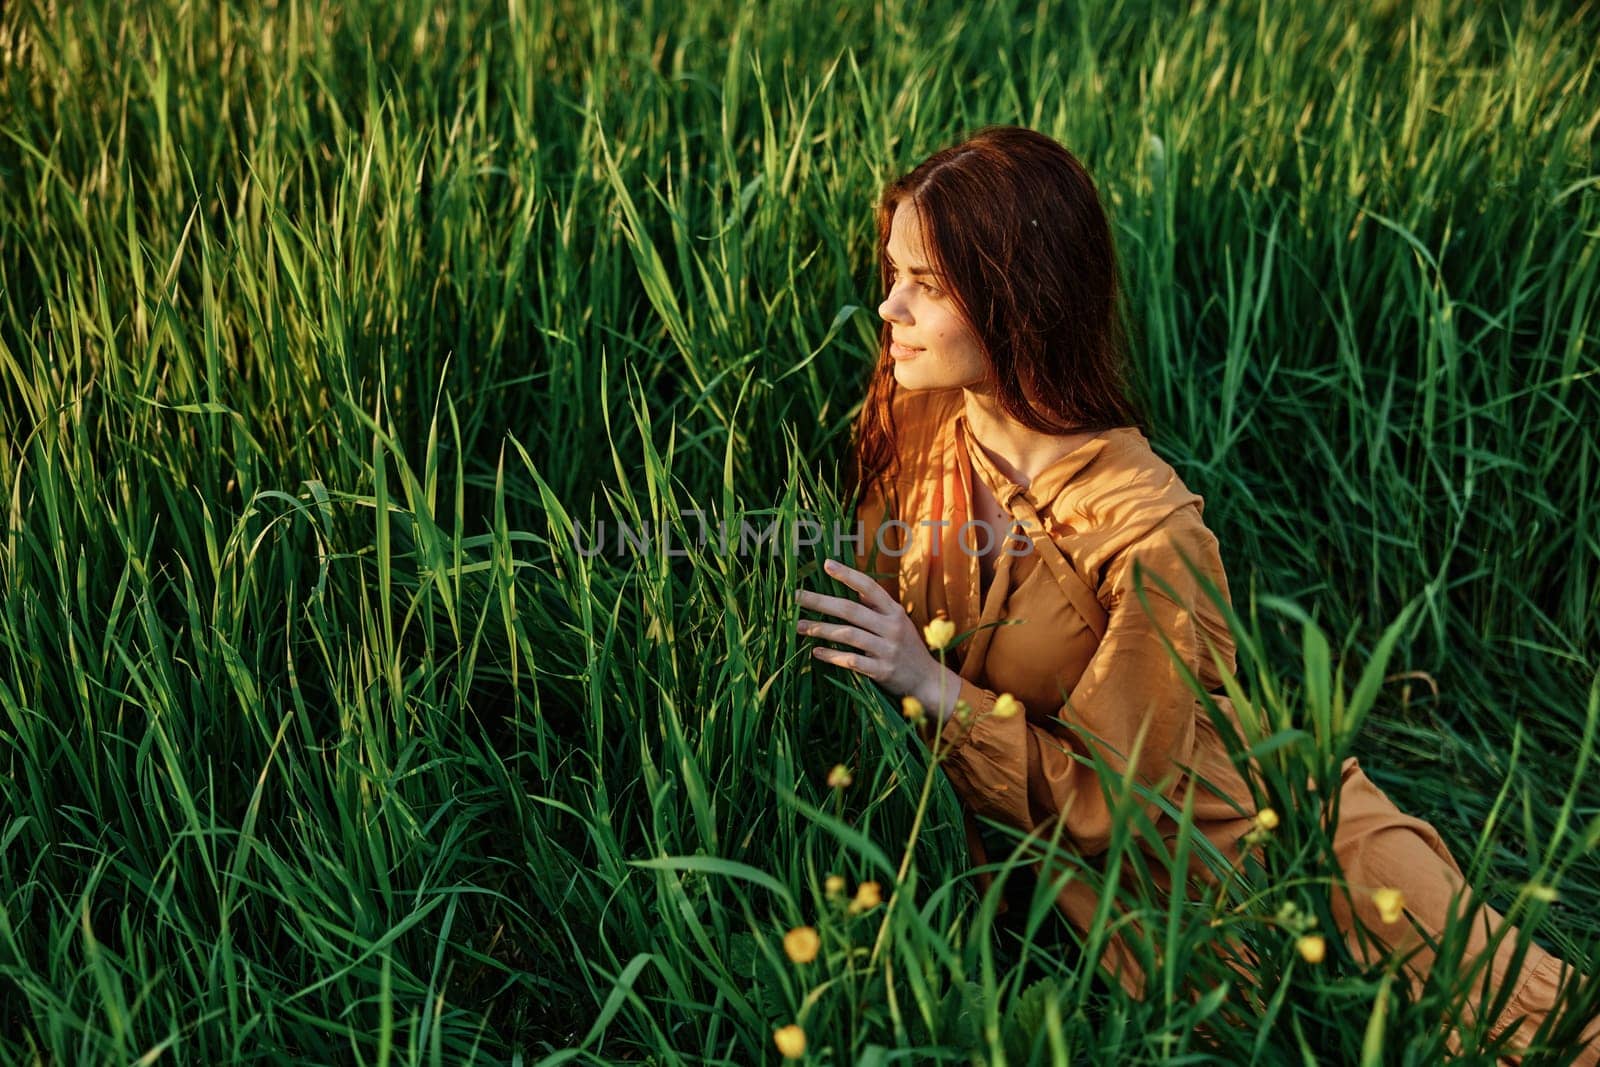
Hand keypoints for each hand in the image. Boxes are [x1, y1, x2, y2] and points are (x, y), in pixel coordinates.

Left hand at [795, 558, 954, 705]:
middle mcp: (892, 627)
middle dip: (821, 602)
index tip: (827, 564)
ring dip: (821, 629)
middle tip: (796, 597)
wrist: (927, 680)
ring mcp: (887, 649)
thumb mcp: (899, 622)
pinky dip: (832, 656)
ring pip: (848, 635)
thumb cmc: (907, 647)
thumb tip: (856, 586)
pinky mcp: (882, 671)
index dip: (848, 575)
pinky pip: (852, 660)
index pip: (869, 587)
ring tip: (800, 627)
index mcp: (894, 612)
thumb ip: (878, 606)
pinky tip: (816, 652)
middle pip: (851, 610)